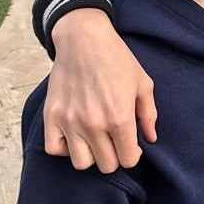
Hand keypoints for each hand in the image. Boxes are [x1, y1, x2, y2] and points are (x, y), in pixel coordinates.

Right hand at [44, 9, 157, 172]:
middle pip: (106, 165)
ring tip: (95, 141)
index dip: (132, 154)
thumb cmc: (117, 59)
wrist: (84, 38)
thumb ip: (149, 115)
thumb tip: (151, 138)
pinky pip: (54, 149)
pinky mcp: (52, 115)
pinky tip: (75, 137)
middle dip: (114, 156)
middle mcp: (94, 123)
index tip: (131, 144)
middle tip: (114, 141)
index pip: (128, 160)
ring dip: (91, 156)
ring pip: (81, 163)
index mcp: (120, 117)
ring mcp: (70, 121)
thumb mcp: (143, 84)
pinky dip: (65, 148)